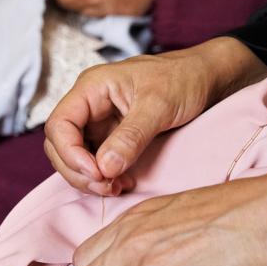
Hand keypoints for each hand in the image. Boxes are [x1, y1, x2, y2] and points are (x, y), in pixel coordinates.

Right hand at [44, 37, 266, 195]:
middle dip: (78, 171)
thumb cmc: (184, 79)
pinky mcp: (112, 137)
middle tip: (106, 187)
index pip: (59, 125)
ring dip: (89, 178)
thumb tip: (105, 168)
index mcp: (92, 88)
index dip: (70, 154)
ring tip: (116, 187)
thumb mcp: (159, 106)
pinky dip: (103, 177)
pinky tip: (121, 183)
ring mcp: (99, 123)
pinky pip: (95, 162)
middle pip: (60, 145)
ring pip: (75, 157)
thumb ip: (131, 136)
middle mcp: (89, 105)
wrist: (207, 78)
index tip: (97, 173)